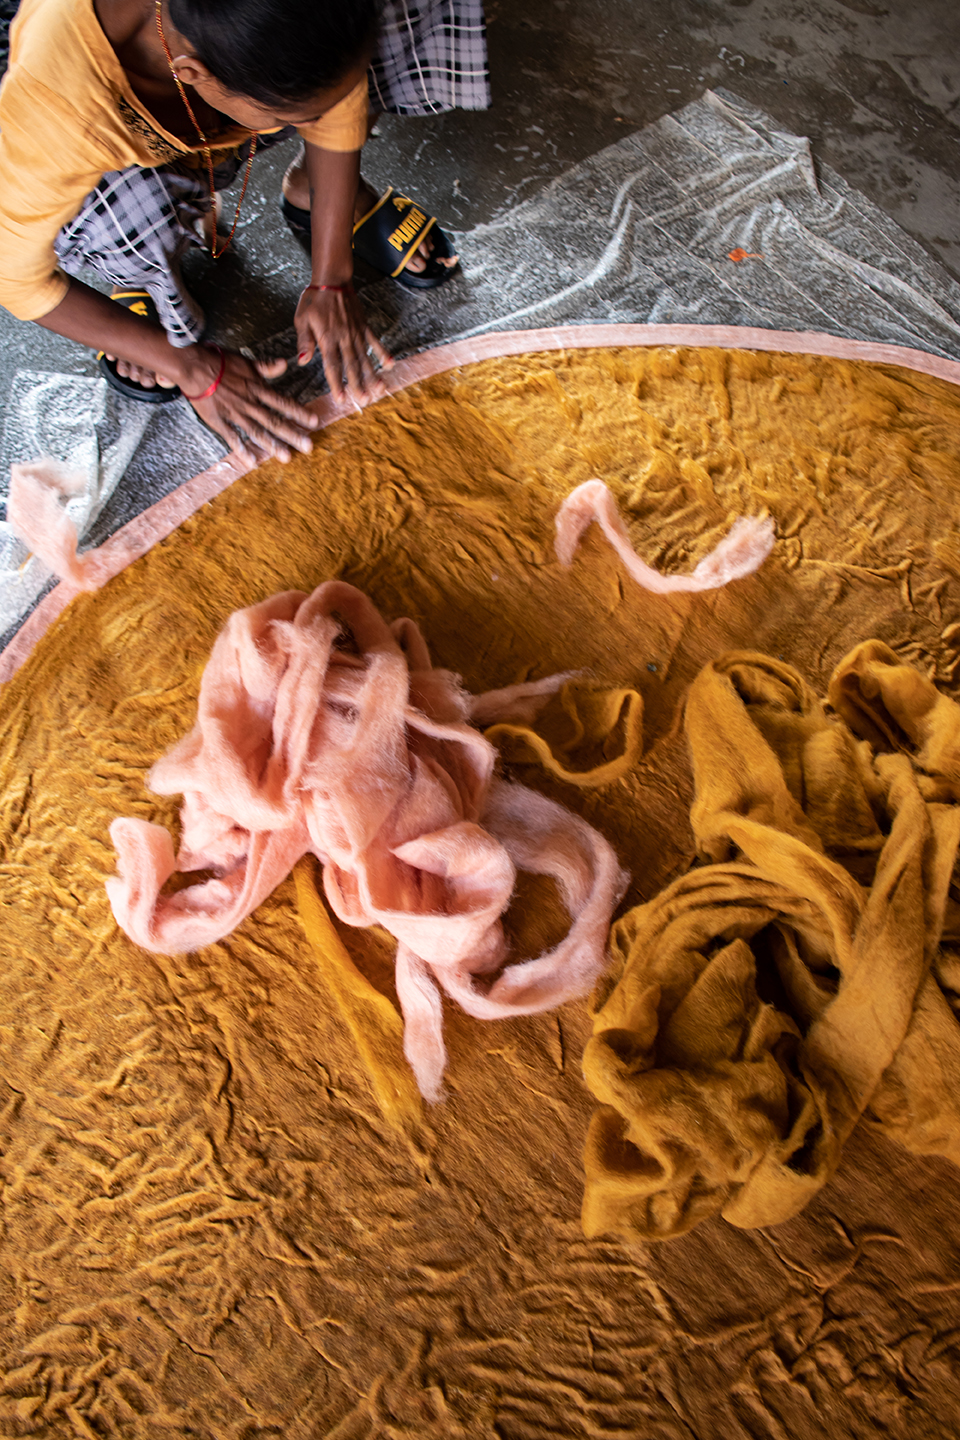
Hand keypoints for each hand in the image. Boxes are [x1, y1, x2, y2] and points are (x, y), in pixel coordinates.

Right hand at [177, 348, 319, 463]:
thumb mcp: (246, 361)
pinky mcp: (220, 420)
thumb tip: (285, 364)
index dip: (299, 412)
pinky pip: (232, 437)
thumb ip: (266, 367)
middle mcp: (249, 402)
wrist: (194, 366)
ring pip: (257, 431)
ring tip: (287, 457)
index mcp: (257, 388)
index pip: (283, 402)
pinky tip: (252, 462)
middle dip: (292, 434)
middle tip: (308, 447)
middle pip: (274, 420)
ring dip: (273, 445)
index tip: (314, 422)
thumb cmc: (220, 362)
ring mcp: (235, 413)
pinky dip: (242, 450)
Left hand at [294, 284, 392, 404]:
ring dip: (372, 375)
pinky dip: (383, 353)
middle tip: (364, 401)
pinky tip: (390, 365)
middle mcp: (344, 338)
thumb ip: (304, 341)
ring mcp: (356, 333)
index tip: (340, 399)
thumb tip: (302, 361)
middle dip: (358, 385)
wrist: (332, 279)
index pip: (332, 365)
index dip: (336, 383)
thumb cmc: (314, 300)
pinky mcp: (364, 327)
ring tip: (379, 390)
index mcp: (328, 338)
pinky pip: (375, 341)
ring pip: (365, 357)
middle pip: (352, 365)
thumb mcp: (302, 319)